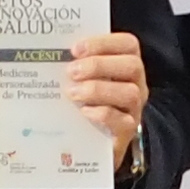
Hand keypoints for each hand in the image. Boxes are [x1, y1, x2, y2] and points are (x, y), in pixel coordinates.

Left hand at [61, 31, 149, 151]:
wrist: (86, 145)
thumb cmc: (82, 104)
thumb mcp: (82, 81)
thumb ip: (76, 65)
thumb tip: (53, 53)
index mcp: (126, 66)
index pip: (128, 44)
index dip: (104, 42)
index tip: (75, 49)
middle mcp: (136, 85)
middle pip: (132, 66)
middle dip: (99, 65)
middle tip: (71, 71)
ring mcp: (134, 110)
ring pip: (129, 93)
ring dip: (98, 89)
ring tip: (72, 92)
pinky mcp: (127, 133)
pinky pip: (123, 121)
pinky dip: (103, 114)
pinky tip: (84, 111)